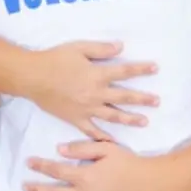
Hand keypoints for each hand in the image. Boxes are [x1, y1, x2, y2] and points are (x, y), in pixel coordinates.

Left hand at [23, 140, 152, 190]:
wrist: (150, 183)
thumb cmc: (128, 163)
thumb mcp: (105, 148)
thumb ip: (81, 148)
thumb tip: (59, 149)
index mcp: (84, 176)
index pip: (56, 171)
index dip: (41, 166)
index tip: (28, 163)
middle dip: (38, 190)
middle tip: (25, 187)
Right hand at [25, 41, 158, 140]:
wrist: (33, 77)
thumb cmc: (55, 59)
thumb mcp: (79, 47)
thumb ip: (101, 49)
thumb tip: (121, 47)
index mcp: (97, 75)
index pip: (125, 72)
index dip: (141, 69)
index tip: (156, 68)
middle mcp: (95, 94)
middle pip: (124, 97)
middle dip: (142, 99)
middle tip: (157, 101)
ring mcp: (86, 109)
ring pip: (112, 116)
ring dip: (129, 119)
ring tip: (144, 122)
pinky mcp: (76, 119)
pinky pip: (92, 131)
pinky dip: (103, 138)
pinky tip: (113, 143)